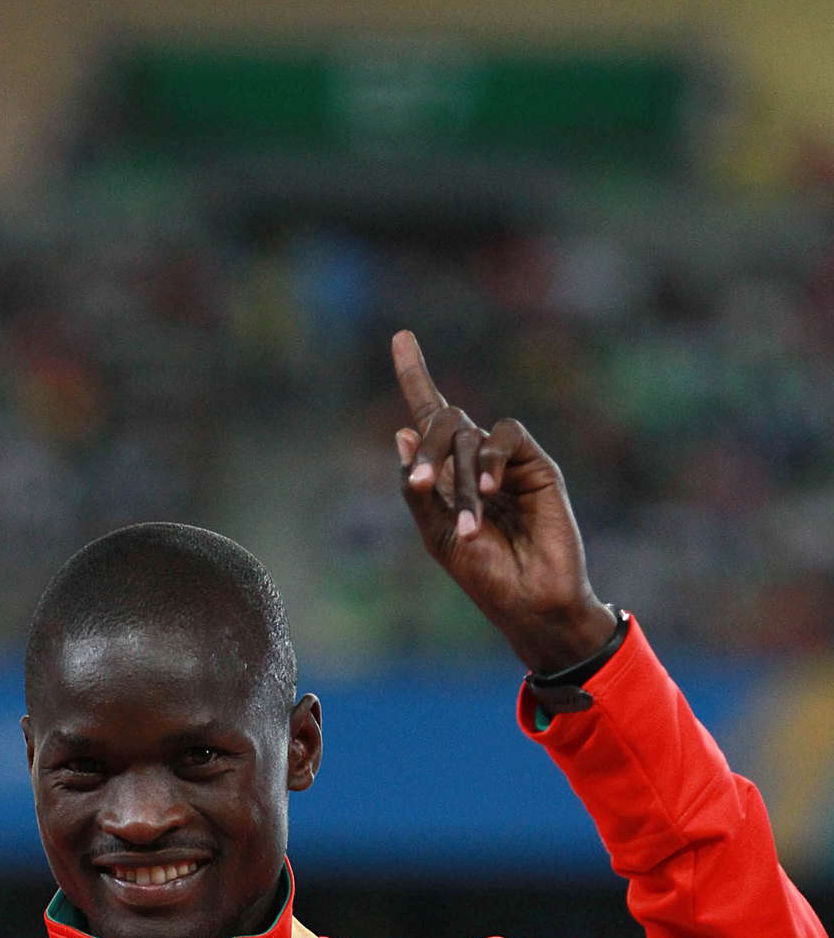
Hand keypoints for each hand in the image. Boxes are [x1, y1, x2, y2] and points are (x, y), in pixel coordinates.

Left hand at [391, 330, 615, 674]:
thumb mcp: (436, 534)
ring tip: (468, 526)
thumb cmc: (484, 576)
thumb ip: (418, 487)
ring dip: (460, 477)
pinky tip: (489, 492)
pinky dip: (490, 460)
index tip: (401, 337)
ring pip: (470, 432)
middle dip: (428, 446)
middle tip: (422, 483)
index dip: (416, 376)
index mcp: (446, 477)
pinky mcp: (537, 465)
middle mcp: (474, 461)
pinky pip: (507, 436)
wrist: (530, 601)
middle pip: (443, 420)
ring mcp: (506, 462)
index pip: (428, 417)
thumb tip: (401, 432)